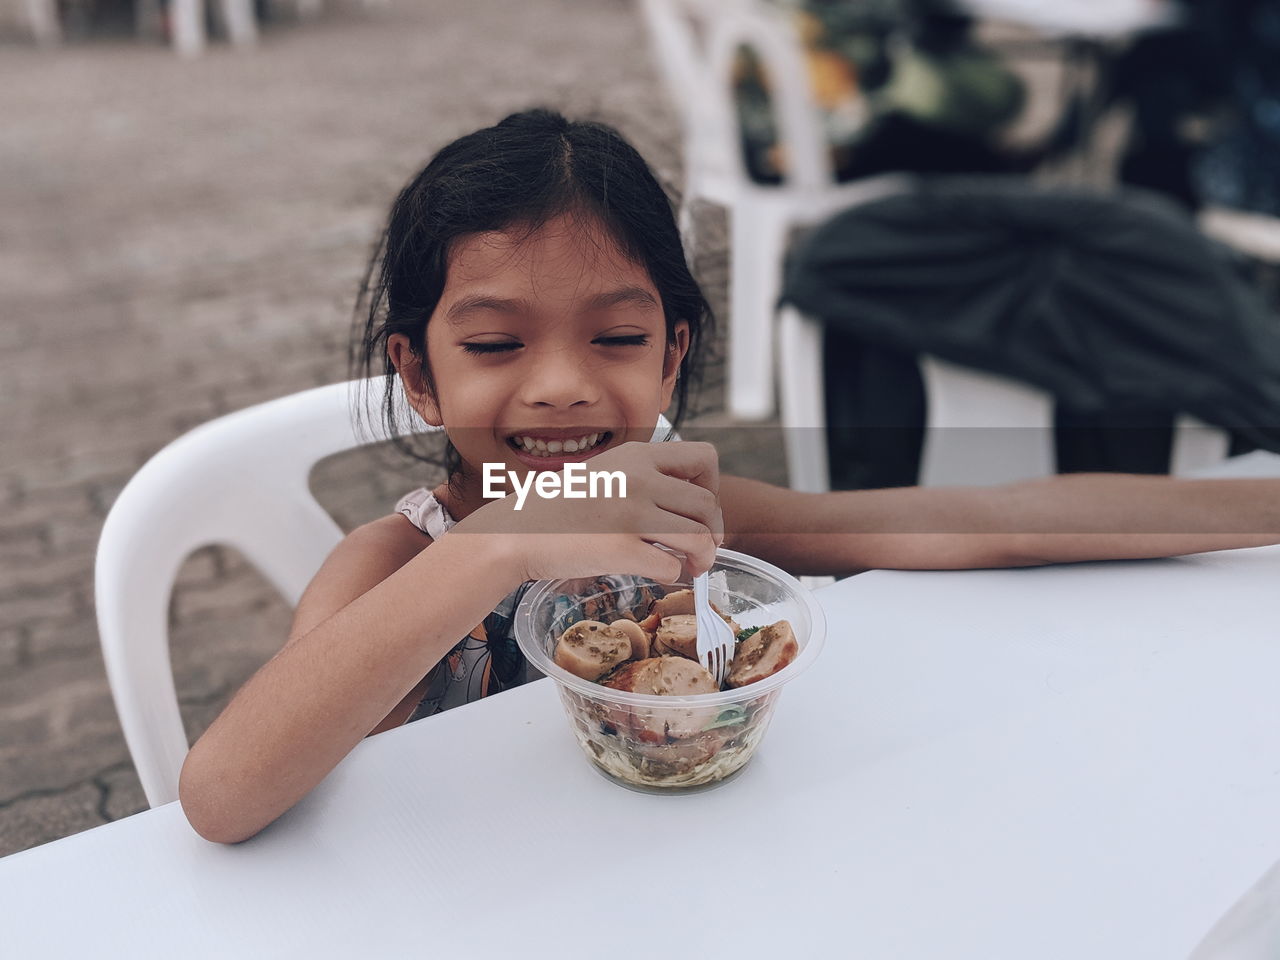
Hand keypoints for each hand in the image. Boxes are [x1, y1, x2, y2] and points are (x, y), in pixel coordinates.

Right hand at [455, 440, 722, 583]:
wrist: (514, 532)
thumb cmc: (557, 507)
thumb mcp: (604, 473)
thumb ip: (642, 479)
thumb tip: (685, 505)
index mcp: (637, 455)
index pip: (704, 458)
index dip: (712, 487)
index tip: (699, 510)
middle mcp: (640, 479)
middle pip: (707, 505)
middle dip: (713, 532)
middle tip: (703, 550)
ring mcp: (632, 514)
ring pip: (699, 537)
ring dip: (703, 557)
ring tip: (694, 567)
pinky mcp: (622, 549)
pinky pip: (672, 566)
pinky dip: (673, 575)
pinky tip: (660, 575)